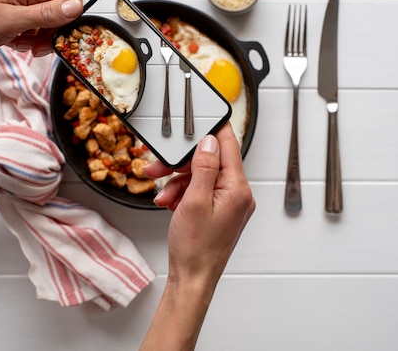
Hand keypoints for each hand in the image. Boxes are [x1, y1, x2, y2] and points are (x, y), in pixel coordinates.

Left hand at [0, 0, 83, 80]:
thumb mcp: (13, 21)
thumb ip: (47, 14)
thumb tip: (75, 7)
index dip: (69, 22)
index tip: (57, 38)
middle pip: (60, 14)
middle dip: (52, 34)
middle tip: (36, 47)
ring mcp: (21, 2)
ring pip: (47, 24)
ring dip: (39, 39)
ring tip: (22, 44)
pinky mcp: (14, 13)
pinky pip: (33, 28)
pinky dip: (28, 39)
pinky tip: (14, 42)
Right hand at [140, 123, 254, 349]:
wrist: (193, 280)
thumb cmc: (195, 249)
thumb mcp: (194, 201)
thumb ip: (204, 167)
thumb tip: (209, 141)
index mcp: (238, 189)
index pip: (228, 146)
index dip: (211, 130)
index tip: (198, 117)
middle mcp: (239, 194)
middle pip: (210, 162)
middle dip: (182, 164)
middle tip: (158, 168)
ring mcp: (230, 203)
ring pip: (202, 177)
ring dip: (178, 182)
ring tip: (163, 196)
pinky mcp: (221, 211)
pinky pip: (201, 192)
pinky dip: (183, 194)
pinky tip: (170, 203)